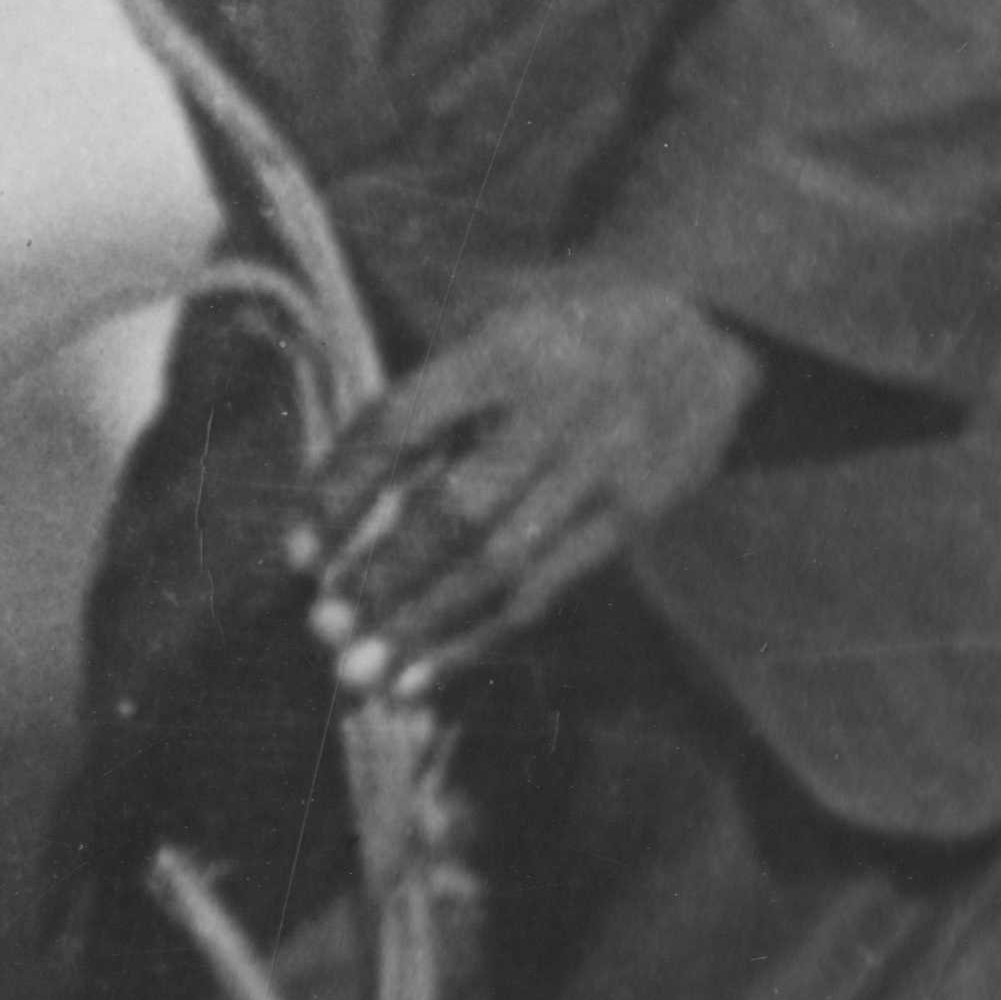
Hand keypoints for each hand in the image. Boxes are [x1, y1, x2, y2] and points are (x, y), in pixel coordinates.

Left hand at [290, 270, 762, 699]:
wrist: (703, 321)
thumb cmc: (562, 332)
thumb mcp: (495, 328)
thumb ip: (426, 403)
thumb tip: (333, 499)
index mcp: (501, 351)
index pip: (404, 424)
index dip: (343, 491)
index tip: (296, 554)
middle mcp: (555, 411)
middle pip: (457, 509)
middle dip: (384, 576)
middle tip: (322, 628)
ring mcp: (601, 469)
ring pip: (502, 565)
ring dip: (423, 626)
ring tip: (358, 674)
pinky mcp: (633, 518)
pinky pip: (546, 591)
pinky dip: (477, 641)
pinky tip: (421, 678)